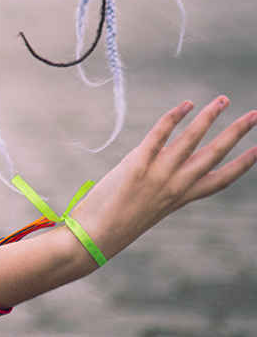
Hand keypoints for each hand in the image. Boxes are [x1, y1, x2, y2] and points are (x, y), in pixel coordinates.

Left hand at [72, 97, 256, 261]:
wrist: (96, 236)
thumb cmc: (116, 221)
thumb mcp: (148, 202)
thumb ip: (161, 181)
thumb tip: (165, 159)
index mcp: (181, 197)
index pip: (221, 178)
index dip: (243, 163)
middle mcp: (176, 186)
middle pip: (214, 155)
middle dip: (237, 133)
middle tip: (255, 114)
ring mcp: (158, 175)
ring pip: (191, 141)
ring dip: (209, 117)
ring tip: (223, 100)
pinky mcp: (136, 165)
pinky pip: (159, 136)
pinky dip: (173, 118)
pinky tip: (186, 105)